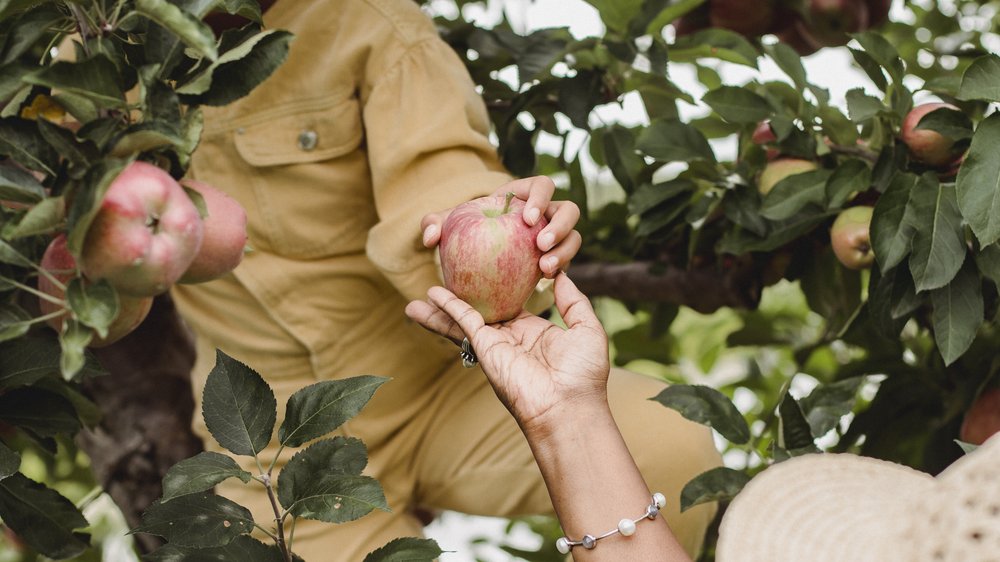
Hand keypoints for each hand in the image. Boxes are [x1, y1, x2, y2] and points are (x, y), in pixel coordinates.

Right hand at [405, 273, 609, 431]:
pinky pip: (464, 322)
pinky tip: (432, 295)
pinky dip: (448, 308)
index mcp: (535, 332)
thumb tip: (561, 274)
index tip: (487, 271)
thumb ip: (573, 300)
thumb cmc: (583, 376)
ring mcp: (496, 344)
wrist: (568, 408)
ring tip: (420, 296)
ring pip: (464, 319)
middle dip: (462, 300)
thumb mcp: (587, 329)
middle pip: (480, 312)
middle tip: (444, 283)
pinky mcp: (487, 347)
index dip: (498, 289)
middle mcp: (511, 338)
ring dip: (441, 309)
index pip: (510, 305)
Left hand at [419, 176, 581, 277]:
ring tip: (544, 268)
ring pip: (574, 236)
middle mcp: (545, 214)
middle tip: (540, 244)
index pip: (542, 186)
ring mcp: (553, 236)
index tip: (527, 219)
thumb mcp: (448, 228)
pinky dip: (560, 269)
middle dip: (560, 225)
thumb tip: (430, 236)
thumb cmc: (463, 234)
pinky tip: (545, 282)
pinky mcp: (555, 258)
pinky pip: (567, 262)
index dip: (540, 199)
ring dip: (565, 250)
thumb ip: (434, 225)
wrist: (476, 259)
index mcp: (523, 195)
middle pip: (568, 210)